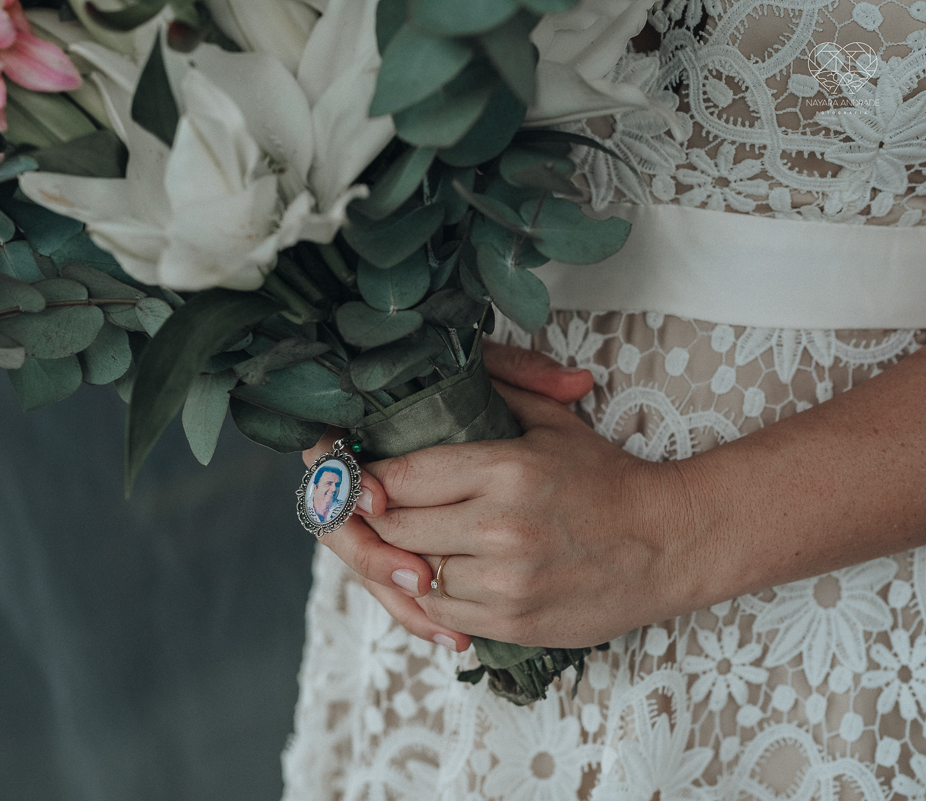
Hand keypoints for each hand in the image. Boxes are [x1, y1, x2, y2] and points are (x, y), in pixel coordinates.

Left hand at [301, 342, 597, 651]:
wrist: (668, 542)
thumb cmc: (605, 478)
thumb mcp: (550, 420)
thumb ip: (493, 391)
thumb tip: (435, 375)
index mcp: (505, 470)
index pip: (402, 477)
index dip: (371, 479)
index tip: (361, 478)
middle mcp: (500, 528)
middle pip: (398, 527)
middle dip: (382, 517)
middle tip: (378, 509)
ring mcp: (506, 582)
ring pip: (415, 572)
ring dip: (410, 558)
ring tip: (418, 540)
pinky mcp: (514, 622)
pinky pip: (441, 613)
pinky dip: (435, 595)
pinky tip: (448, 573)